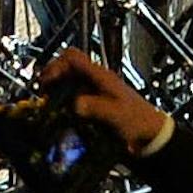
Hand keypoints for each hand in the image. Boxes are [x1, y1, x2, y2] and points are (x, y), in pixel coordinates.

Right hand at [39, 49, 169, 154]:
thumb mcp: (116, 113)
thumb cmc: (138, 121)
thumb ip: (95, 107)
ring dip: (55, 89)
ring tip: (46, 102)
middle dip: (51, 76)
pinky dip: (61, 101)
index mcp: (101, 76)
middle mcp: (94, 80)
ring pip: (67, 81)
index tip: (48, 82)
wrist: (150, 135)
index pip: (73, 57)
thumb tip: (75, 105)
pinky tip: (57, 112)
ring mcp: (93, 92)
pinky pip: (72, 96)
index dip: (57, 65)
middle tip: (42, 92)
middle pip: (66, 67)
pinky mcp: (92, 104)